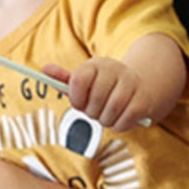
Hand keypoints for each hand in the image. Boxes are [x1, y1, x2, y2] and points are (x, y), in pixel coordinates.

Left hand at [44, 58, 164, 132]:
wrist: (143, 85)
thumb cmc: (107, 86)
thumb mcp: (87, 80)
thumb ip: (65, 79)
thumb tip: (44, 70)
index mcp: (98, 64)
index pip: (79, 80)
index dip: (76, 97)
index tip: (80, 102)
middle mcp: (116, 70)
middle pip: (94, 100)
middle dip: (92, 111)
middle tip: (96, 110)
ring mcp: (132, 85)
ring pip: (108, 113)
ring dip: (104, 120)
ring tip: (107, 114)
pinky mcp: (143, 102)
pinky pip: (123, 122)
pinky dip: (118, 125)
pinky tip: (120, 118)